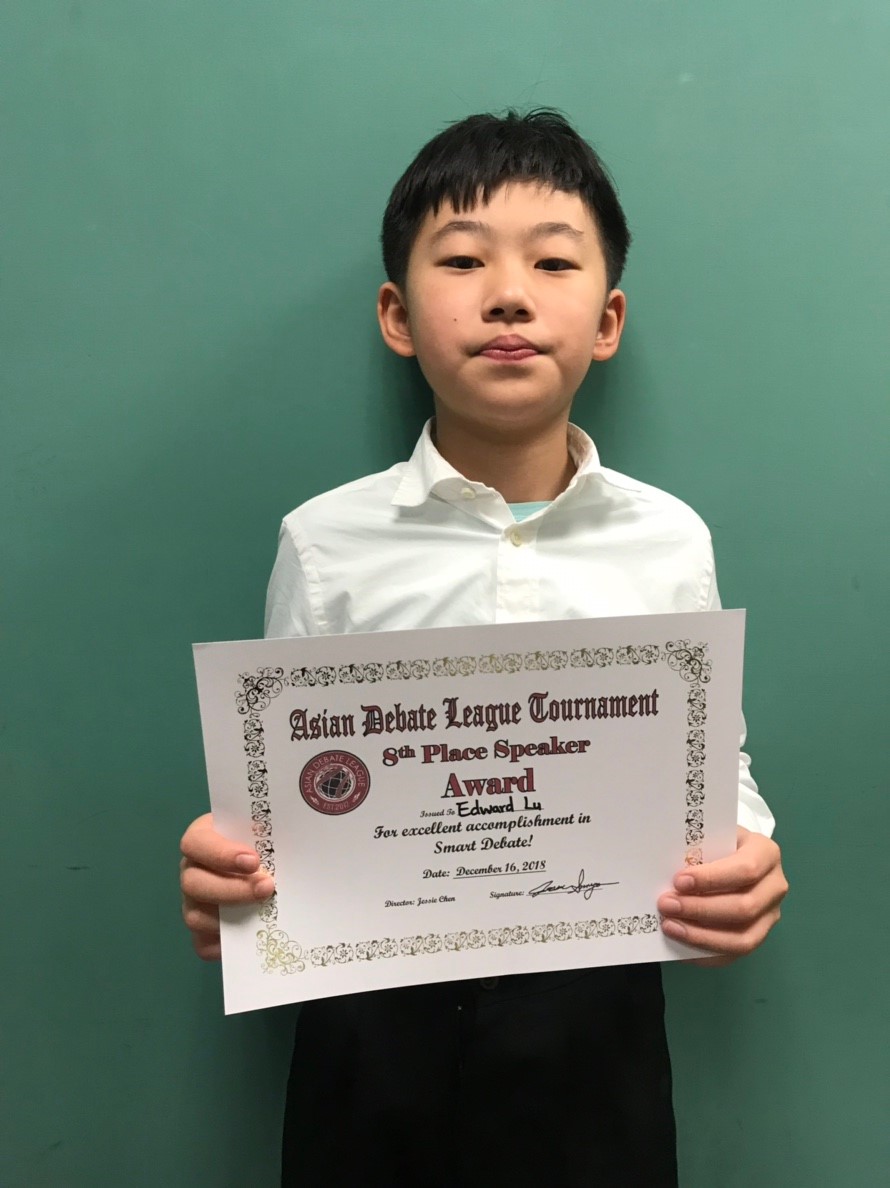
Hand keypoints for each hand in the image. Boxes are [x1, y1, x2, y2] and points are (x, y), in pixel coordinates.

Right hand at [180, 812, 274, 960]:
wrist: (271, 865)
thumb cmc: (266, 841)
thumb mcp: (266, 831)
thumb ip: (268, 834)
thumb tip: (287, 842)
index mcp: (202, 838)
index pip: (195, 843)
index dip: (221, 853)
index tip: (254, 861)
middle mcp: (192, 870)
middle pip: (192, 883)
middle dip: (232, 888)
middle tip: (267, 887)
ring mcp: (193, 902)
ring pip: (196, 916)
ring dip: (231, 916)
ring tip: (264, 910)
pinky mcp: (201, 931)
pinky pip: (204, 944)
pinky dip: (226, 944)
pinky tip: (251, 934)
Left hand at [657, 827, 787, 967]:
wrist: (733, 854)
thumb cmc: (718, 842)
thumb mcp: (712, 836)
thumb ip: (698, 850)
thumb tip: (667, 873)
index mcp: (766, 853)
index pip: (746, 869)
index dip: (712, 878)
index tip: (679, 881)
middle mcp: (775, 886)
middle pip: (744, 908)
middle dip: (701, 909)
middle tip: (666, 905)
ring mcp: (770, 915)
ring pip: (743, 938)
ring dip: (702, 936)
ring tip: (670, 926)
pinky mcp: (759, 935)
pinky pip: (735, 954)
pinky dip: (706, 952)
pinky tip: (681, 945)